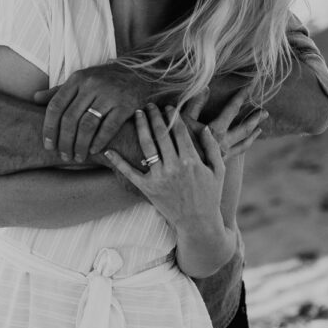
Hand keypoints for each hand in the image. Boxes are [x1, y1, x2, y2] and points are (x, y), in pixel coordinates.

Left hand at [33, 63, 151, 162]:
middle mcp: (92, 85)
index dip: (49, 128)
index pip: (56, 106)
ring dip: (80, 145)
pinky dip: (99, 142)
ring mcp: (109, 95)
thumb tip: (35, 98)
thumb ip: (59, 91)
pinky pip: (108, 128)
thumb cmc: (104, 79)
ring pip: (87, 125)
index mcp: (77, 79)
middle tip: (63, 156)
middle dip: (64, 142)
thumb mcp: (81, 80)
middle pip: (70, 119)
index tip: (48, 145)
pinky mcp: (125, 105)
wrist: (139, 72)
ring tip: (78, 157)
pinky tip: (94, 151)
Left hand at [104, 105, 236, 228]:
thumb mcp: (219, 170)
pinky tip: (108, 150)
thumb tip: (204, 127)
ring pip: (147, 146)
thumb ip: (212, 147)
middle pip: (161, 134)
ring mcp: (160, 177)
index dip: (173, 115)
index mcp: (192, 160)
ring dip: (141, 126)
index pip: (179, 130)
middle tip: (149, 104)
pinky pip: (130, 173)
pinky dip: (118, 161)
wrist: (198, 223)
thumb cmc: (210, 195)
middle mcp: (174, 166)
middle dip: (155, 116)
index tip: (168, 106)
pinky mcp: (148, 188)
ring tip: (138, 113)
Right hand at [183, 84, 267, 160]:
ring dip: (253, 134)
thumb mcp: (183, 121)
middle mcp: (224, 143)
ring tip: (260, 128)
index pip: (232, 109)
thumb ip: (195, 104)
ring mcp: (224, 154)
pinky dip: (244, 146)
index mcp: (216, 130)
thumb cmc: (176, 143)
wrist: (178, 171)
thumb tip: (206, 87)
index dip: (242, 96)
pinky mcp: (221, 164)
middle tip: (265, 112)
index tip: (252, 85)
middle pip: (245, 128)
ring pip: (244, 143)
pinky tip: (245, 144)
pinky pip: (237, 153)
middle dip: (255, 118)